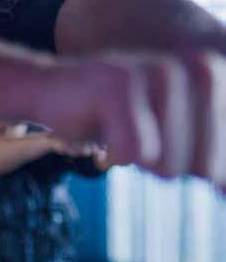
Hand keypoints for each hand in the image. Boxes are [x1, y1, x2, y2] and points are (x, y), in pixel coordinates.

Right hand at [35, 51, 225, 191]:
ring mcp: (163, 71)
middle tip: (139, 134)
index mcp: (218, 81)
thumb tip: (225, 193)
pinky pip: (133, 152)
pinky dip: (111, 154)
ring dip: (137, 158)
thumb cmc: (117, 119)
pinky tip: (100, 127)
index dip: (203, 171)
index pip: (225, 163)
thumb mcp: (179, 141)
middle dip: (167, 165)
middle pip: (207, 170)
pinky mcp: (120, 82)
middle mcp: (203, 68)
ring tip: (120, 127)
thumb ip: (213, 162)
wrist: (53, 89)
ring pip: (170, 165)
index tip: (171, 148)